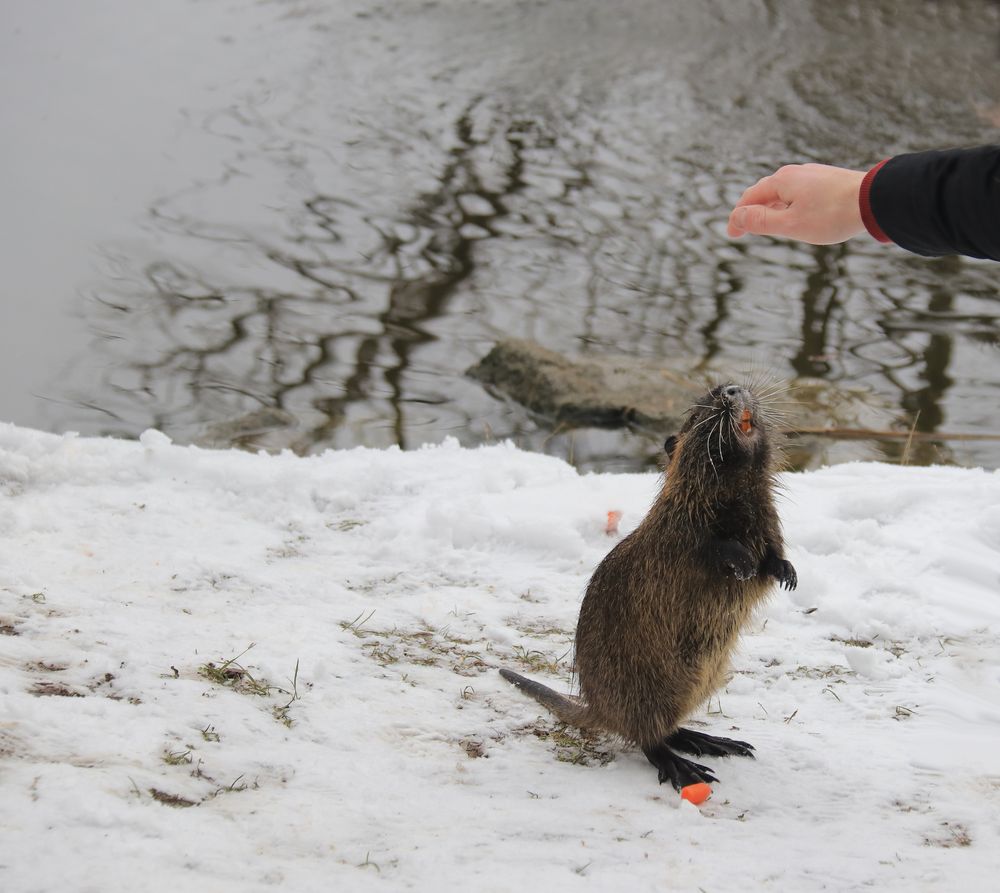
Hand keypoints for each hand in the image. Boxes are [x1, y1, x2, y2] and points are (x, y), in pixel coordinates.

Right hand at [727, 163, 866, 244]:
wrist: (875, 199)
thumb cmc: (832, 215)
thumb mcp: (790, 224)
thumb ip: (761, 221)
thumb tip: (737, 217)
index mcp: (780, 182)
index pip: (749, 199)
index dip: (738, 218)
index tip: (732, 235)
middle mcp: (794, 173)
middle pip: (764, 192)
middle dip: (751, 210)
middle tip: (744, 228)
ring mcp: (812, 174)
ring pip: (782, 192)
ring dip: (770, 207)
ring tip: (767, 223)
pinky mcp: (826, 180)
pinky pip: (798, 192)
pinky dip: (787, 204)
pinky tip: (794, 215)